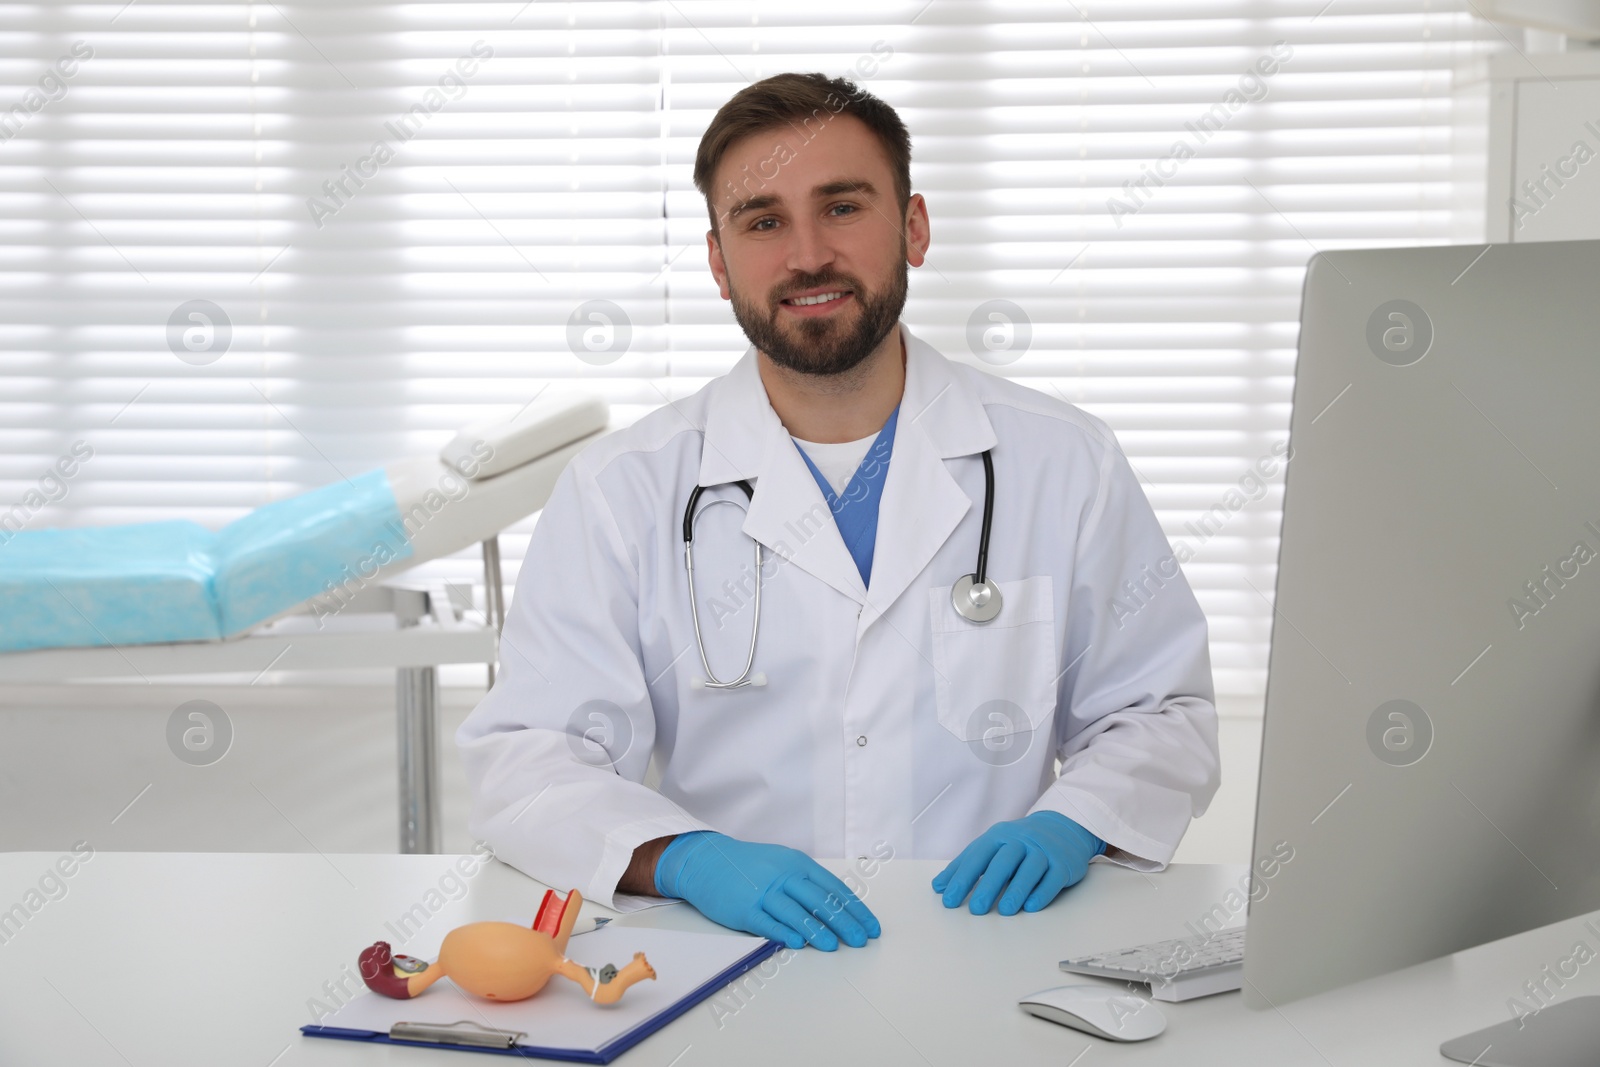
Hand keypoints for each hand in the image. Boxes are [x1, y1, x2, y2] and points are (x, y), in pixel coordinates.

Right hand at [654, 832, 881, 950]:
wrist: (706, 861)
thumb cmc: (748, 866)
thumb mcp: (781, 863)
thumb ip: (806, 884)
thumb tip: (837, 908)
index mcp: (797, 863)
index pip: (833, 888)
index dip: (855, 909)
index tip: (870, 926)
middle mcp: (782, 875)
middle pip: (819, 900)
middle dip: (843, 922)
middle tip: (860, 940)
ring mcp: (762, 891)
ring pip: (795, 912)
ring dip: (816, 930)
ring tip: (833, 946)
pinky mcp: (743, 909)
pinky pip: (767, 922)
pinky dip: (783, 933)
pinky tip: (798, 944)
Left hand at [932, 811, 1104, 914]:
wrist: (1062, 827)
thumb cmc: (1020, 843)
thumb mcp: (992, 847)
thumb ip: (966, 865)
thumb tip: (939, 886)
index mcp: (999, 836)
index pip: (978, 856)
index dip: (962, 878)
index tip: (949, 900)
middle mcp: (1021, 841)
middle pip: (1004, 862)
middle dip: (989, 886)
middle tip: (976, 909)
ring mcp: (1044, 851)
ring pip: (1030, 869)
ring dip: (1017, 890)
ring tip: (1005, 911)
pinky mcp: (1063, 863)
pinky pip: (1053, 878)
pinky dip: (1042, 892)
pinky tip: (1032, 906)